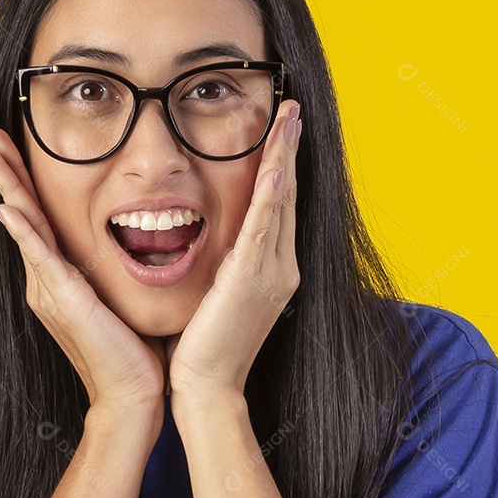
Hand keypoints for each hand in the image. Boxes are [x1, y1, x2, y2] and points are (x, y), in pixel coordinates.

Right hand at [0, 127, 167, 419]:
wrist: (132, 395)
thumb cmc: (131, 350)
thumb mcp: (116, 298)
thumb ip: (107, 271)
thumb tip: (124, 242)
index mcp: (57, 277)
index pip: (36, 217)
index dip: (21, 181)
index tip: (10, 146)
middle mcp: (45, 280)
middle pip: (20, 213)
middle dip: (5, 171)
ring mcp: (50, 290)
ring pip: (24, 226)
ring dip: (6, 186)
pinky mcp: (64, 301)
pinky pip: (39, 258)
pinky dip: (22, 231)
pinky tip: (7, 208)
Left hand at [165, 100, 301, 400]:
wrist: (207, 388)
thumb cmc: (205, 346)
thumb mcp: (219, 295)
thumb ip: (225, 265)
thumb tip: (214, 239)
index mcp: (273, 269)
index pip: (278, 205)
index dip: (282, 165)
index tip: (282, 131)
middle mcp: (281, 266)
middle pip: (287, 194)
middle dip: (289, 148)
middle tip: (291, 109)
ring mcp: (271, 272)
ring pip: (280, 200)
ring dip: (284, 155)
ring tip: (288, 118)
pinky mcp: (252, 278)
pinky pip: (264, 224)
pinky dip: (271, 191)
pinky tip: (275, 163)